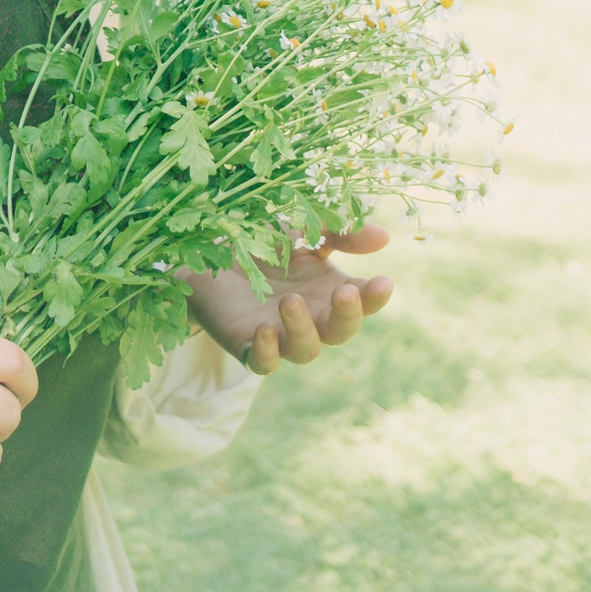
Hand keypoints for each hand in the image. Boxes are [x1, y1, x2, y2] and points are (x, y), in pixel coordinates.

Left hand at [181, 226, 392, 375]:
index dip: (375, 295)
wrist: (206, 256)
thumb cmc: (261, 244)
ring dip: (303, 329)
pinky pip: (263, 362)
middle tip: (344, 292)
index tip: (384, 281)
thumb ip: (337, 232)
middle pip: (341, 331)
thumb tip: (384, 238)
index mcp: (329, 291)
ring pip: (306, 351)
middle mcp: (311, 319)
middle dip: (347, 315)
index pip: (363, 301)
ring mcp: (281, 336)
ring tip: (292, 301)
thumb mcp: (301, 229)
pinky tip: (265, 329)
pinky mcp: (247, 346)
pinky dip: (267, 351)